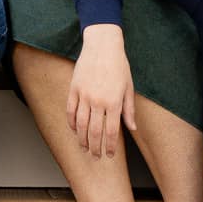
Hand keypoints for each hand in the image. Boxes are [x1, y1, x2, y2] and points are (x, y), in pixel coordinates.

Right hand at [67, 25, 135, 156]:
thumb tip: (132, 128)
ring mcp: (84, 95)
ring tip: (84, 148)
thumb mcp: (128, 87)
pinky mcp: (74, 88)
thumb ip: (129, 109)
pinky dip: (72, 123)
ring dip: (82, 139)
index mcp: (114, 101)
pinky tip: (75, 130)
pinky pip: (70, 110)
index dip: (109, 146)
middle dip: (95, 147)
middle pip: (94, 132)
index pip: (110, 132)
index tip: (109, 154)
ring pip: (81, 124)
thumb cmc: (119, 65)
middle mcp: (98, 101)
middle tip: (95, 157)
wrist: (102, 45)